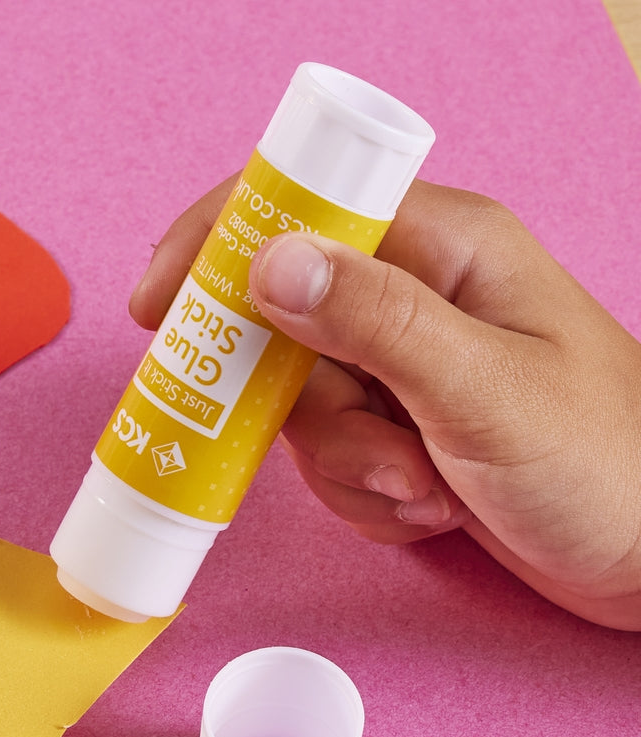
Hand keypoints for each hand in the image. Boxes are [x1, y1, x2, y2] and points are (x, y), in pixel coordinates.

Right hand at [131, 179, 640, 629]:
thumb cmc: (606, 466)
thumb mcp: (485, 392)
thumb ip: (376, 322)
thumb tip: (269, 263)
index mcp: (444, 250)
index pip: (301, 209)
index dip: (220, 249)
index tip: (160, 310)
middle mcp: (414, 298)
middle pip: (285, 330)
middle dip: (314, 414)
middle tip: (384, 456)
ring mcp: (401, 368)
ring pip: (301, 407)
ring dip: (350, 466)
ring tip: (428, 489)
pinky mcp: (397, 427)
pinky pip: (329, 456)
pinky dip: (365, 494)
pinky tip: (431, 506)